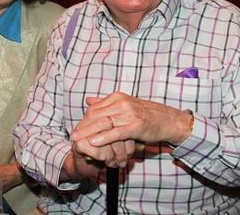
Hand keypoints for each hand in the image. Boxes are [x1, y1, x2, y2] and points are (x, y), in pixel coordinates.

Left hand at [71, 92, 192, 164]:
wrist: (167, 120)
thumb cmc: (145, 114)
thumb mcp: (124, 105)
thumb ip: (105, 103)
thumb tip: (88, 100)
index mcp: (117, 97)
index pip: (95, 108)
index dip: (84, 120)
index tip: (76, 129)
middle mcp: (122, 103)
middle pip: (96, 115)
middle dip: (83, 126)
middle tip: (72, 135)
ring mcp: (129, 113)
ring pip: (104, 123)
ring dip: (89, 132)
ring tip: (78, 139)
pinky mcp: (135, 125)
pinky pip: (116, 132)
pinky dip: (104, 137)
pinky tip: (94, 142)